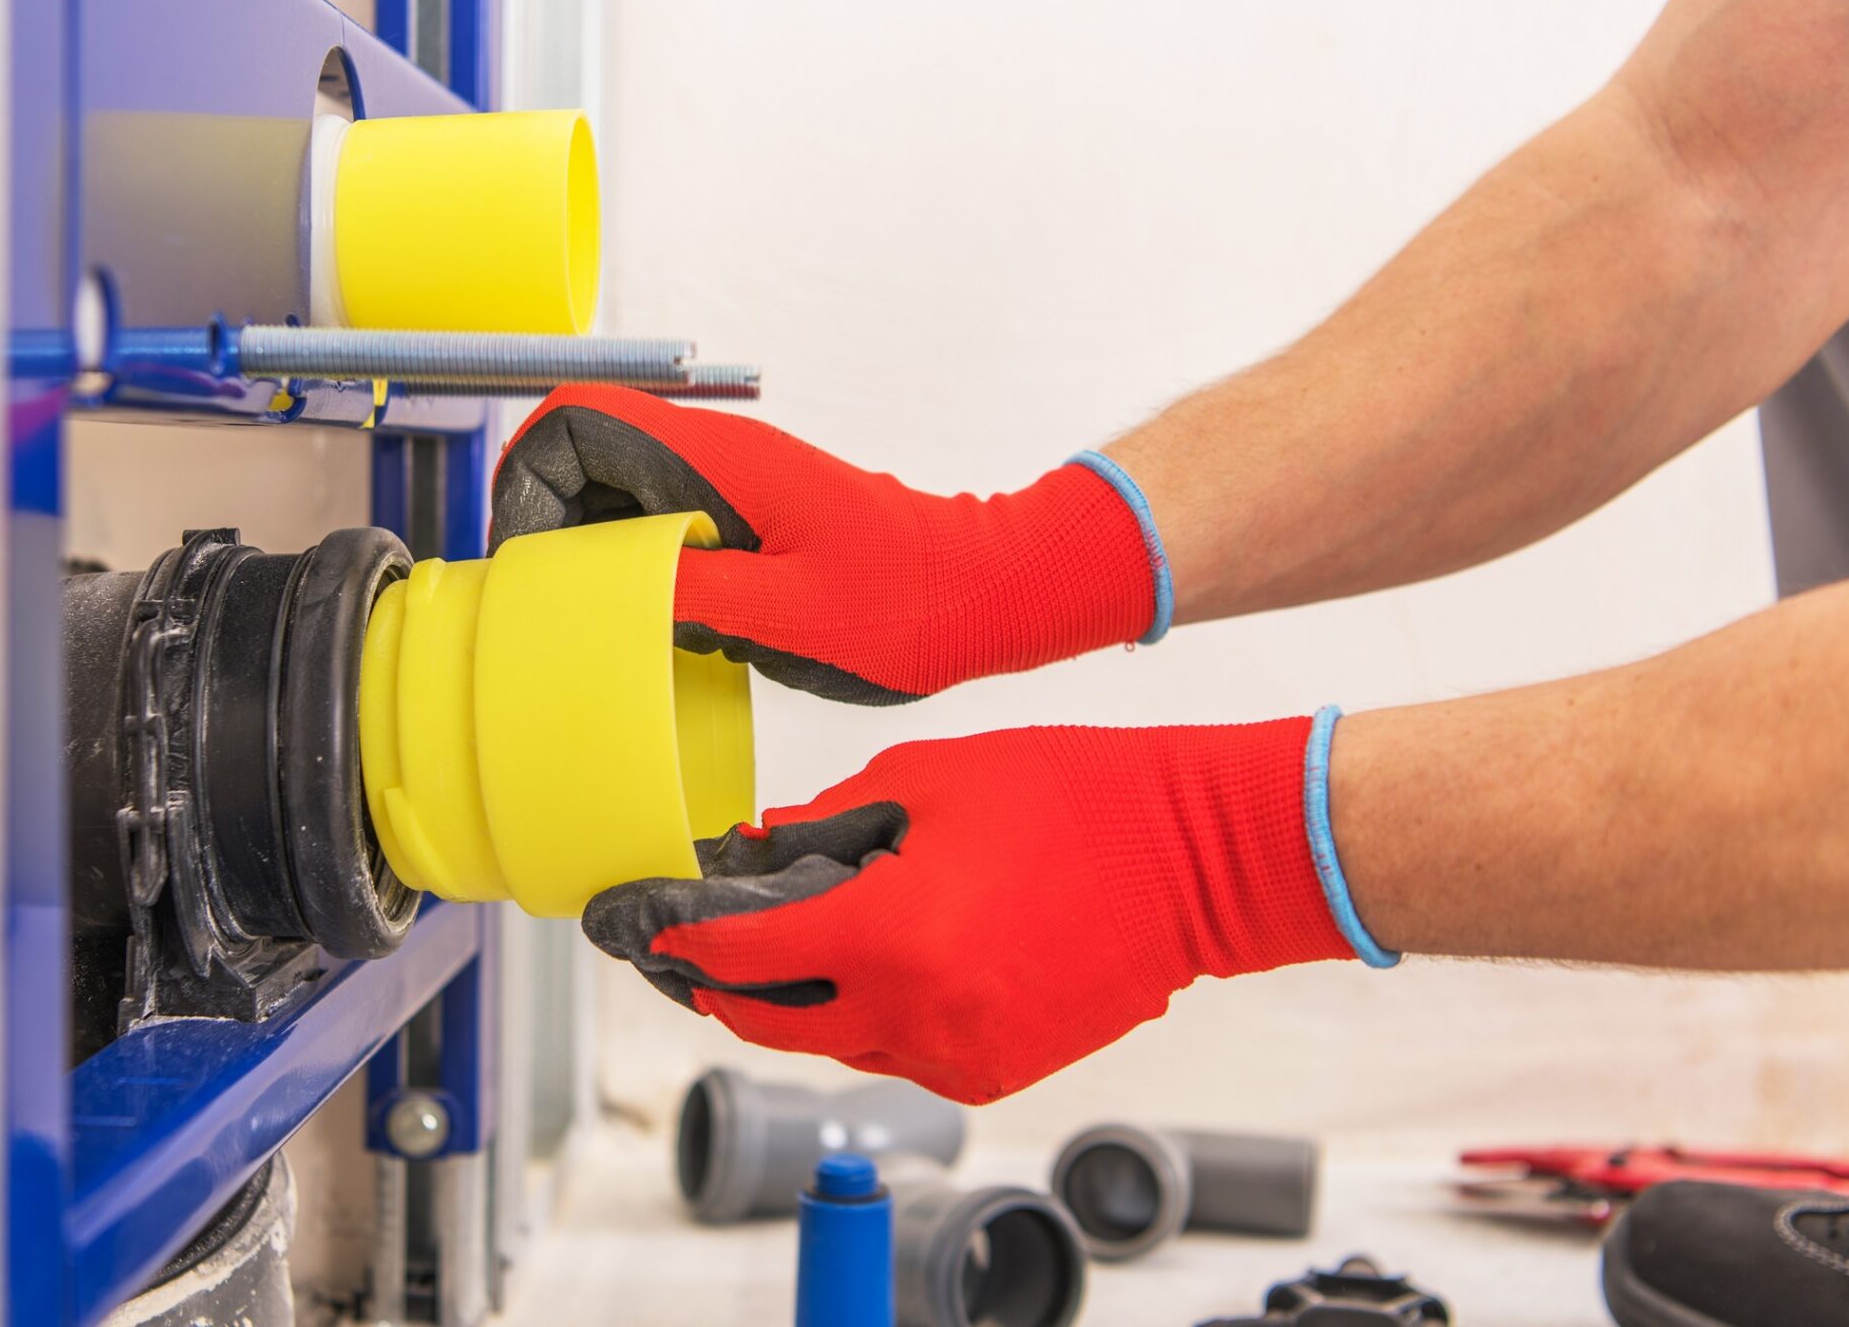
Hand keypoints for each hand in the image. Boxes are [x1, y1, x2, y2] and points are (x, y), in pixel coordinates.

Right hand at [490, 386, 1165, 703]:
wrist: (989, 592)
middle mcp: (723, 458)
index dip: (527, 477)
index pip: (579, 421)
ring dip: (597, 548)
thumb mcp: (787, 614)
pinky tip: (659, 623)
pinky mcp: (757, 518)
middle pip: (590, 455)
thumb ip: (684, 592)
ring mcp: (739, 485)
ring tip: (600, 620)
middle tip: (552, 603)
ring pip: (627, 493)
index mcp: (722, 462)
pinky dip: (644, 564)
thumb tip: (595, 585)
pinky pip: (671, 523)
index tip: (525, 555)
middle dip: (552, 521)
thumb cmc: (910, 603)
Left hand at [583, 718, 1371, 1103]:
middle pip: (771, 1023)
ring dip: (803, 1001)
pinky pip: (902, 1055)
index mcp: (889, 934)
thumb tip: (769, 846)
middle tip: (704, 945)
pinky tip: (887, 962)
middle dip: (724, 985)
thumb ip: (832, 820)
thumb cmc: (1076, 798)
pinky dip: (875, 1017)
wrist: (1195, 859)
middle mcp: (915, 1012)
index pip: (742, 957)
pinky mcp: (999, 1071)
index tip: (653, 928)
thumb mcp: (932, 778)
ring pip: (836, 1043)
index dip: (683, 941)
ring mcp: (960, 1054)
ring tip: (804, 940)